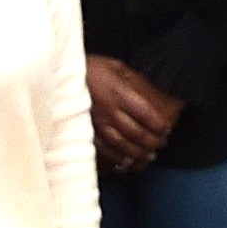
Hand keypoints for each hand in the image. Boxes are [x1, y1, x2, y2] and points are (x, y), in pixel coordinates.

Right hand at [86, 58, 182, 174]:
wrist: (60, 75)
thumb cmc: (90, 67)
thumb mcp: (115, 65)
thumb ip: (131, 78)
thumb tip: (148, 90)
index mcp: (119, 94)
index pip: (145, 114)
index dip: (158, 125)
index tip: (166, 129)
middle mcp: (110, 111)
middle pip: (136, 133)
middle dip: (152, 141)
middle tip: (161, 144)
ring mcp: (97, 123)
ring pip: (122, 145)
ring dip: (138, 153)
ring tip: (149, 156)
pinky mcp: (87, 130)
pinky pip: (104, 149)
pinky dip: (117, 157)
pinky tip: (126, 161)